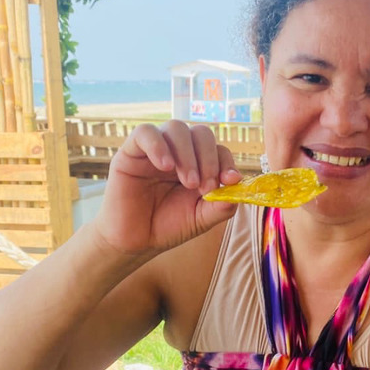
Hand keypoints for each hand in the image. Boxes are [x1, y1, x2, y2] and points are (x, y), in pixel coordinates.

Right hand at [94, 121, 241, 254]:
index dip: (227, 162)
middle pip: (201, 133)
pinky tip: (165, 166)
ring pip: (176, 128)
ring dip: (187, 154)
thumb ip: (221, 205)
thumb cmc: (169, 226)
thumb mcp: (201, 218)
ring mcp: (156, 149)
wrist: (136, 241)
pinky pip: (145, 132)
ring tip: (188, 182)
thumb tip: (237, 187)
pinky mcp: (131, 151)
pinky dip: (158, 145)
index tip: (229, 181)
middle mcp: (179, 152)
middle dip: (209, 158)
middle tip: (205, 187)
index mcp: (199, 164)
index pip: (219, 149)